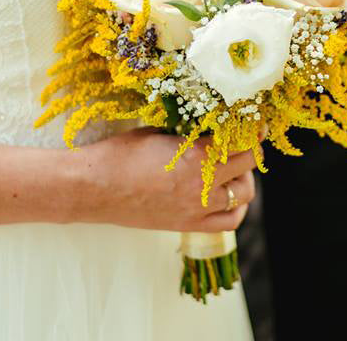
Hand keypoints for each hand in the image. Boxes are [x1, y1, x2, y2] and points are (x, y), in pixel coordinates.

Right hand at [78, 128, 255, 232]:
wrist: (93, 188)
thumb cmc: (118, 154)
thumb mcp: (155, 132)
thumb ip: (184, 131)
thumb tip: (203, 125)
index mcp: (195, 154)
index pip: (241, 140)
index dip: (251, 129)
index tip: (253, 122)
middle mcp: (203, 183)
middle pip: (248, 164)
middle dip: (249, 149)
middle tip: (241, 140)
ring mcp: (197, 207)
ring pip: (243, 193)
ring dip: (244, 177)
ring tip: (233, 167)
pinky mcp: (188, 224)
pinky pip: (229, 220)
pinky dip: (236, 207)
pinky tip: (228, 195)